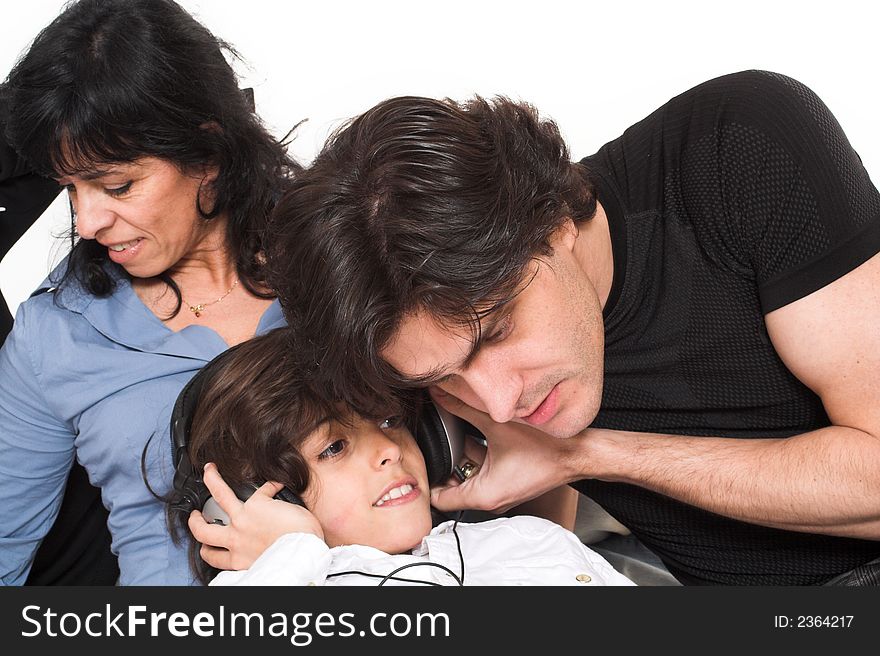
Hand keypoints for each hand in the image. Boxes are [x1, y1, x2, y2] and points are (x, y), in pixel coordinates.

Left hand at [187, 463, 323, 570]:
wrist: (302, 554)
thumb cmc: (303, 532)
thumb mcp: (293, 508)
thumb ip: (278, 503)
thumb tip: (277, 500)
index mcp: (256, 504)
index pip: (261, 491)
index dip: (270, 488)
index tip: (275, 488)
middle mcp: (241, 521)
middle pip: (215, 500)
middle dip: (211, 483)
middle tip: (208, 481)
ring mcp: (235, 541)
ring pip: (204, 534)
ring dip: (197, 528)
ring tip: (196, 526)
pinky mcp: (237, 562)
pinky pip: (218, 561)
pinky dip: (217, 558)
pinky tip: (217, 556)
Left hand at [429, 388, 582, 513]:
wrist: (579, 451)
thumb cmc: (546, 446)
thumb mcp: (496, 422)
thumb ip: (462, 407)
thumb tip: (439, 392)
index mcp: (483, 495)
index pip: (439, 500)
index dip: (425, 479)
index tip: (418, 459)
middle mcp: (490, 499)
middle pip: (452, 485)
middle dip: (442, 462)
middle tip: (432, 440)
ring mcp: (500, 491)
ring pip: (469, 474)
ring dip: (461, 454)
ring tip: (453, 431)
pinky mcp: (509, 481)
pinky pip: (484, 469)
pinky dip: (478, 453)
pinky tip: (476, 430)